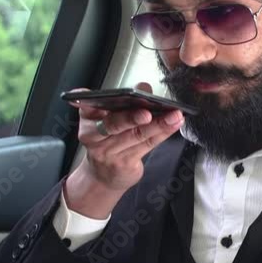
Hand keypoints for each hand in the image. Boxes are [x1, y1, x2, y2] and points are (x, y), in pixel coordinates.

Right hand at [64, 82, 185, 213]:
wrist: (102, 176)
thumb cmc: (107, 140)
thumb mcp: (109, 118)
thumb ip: (125, 102)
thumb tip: (143, 86)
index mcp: (88, 119)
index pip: (92, 108)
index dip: (104, 101)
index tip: (117, 96)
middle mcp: (95, 136)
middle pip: (114, 124)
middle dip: (131, 117)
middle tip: (147, 113)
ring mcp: (110, 152)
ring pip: (136, 135)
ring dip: (158, 124)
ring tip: (173, 115)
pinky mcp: (125, 163)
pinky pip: (147, 145)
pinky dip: (163, 133)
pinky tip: (174, 124)